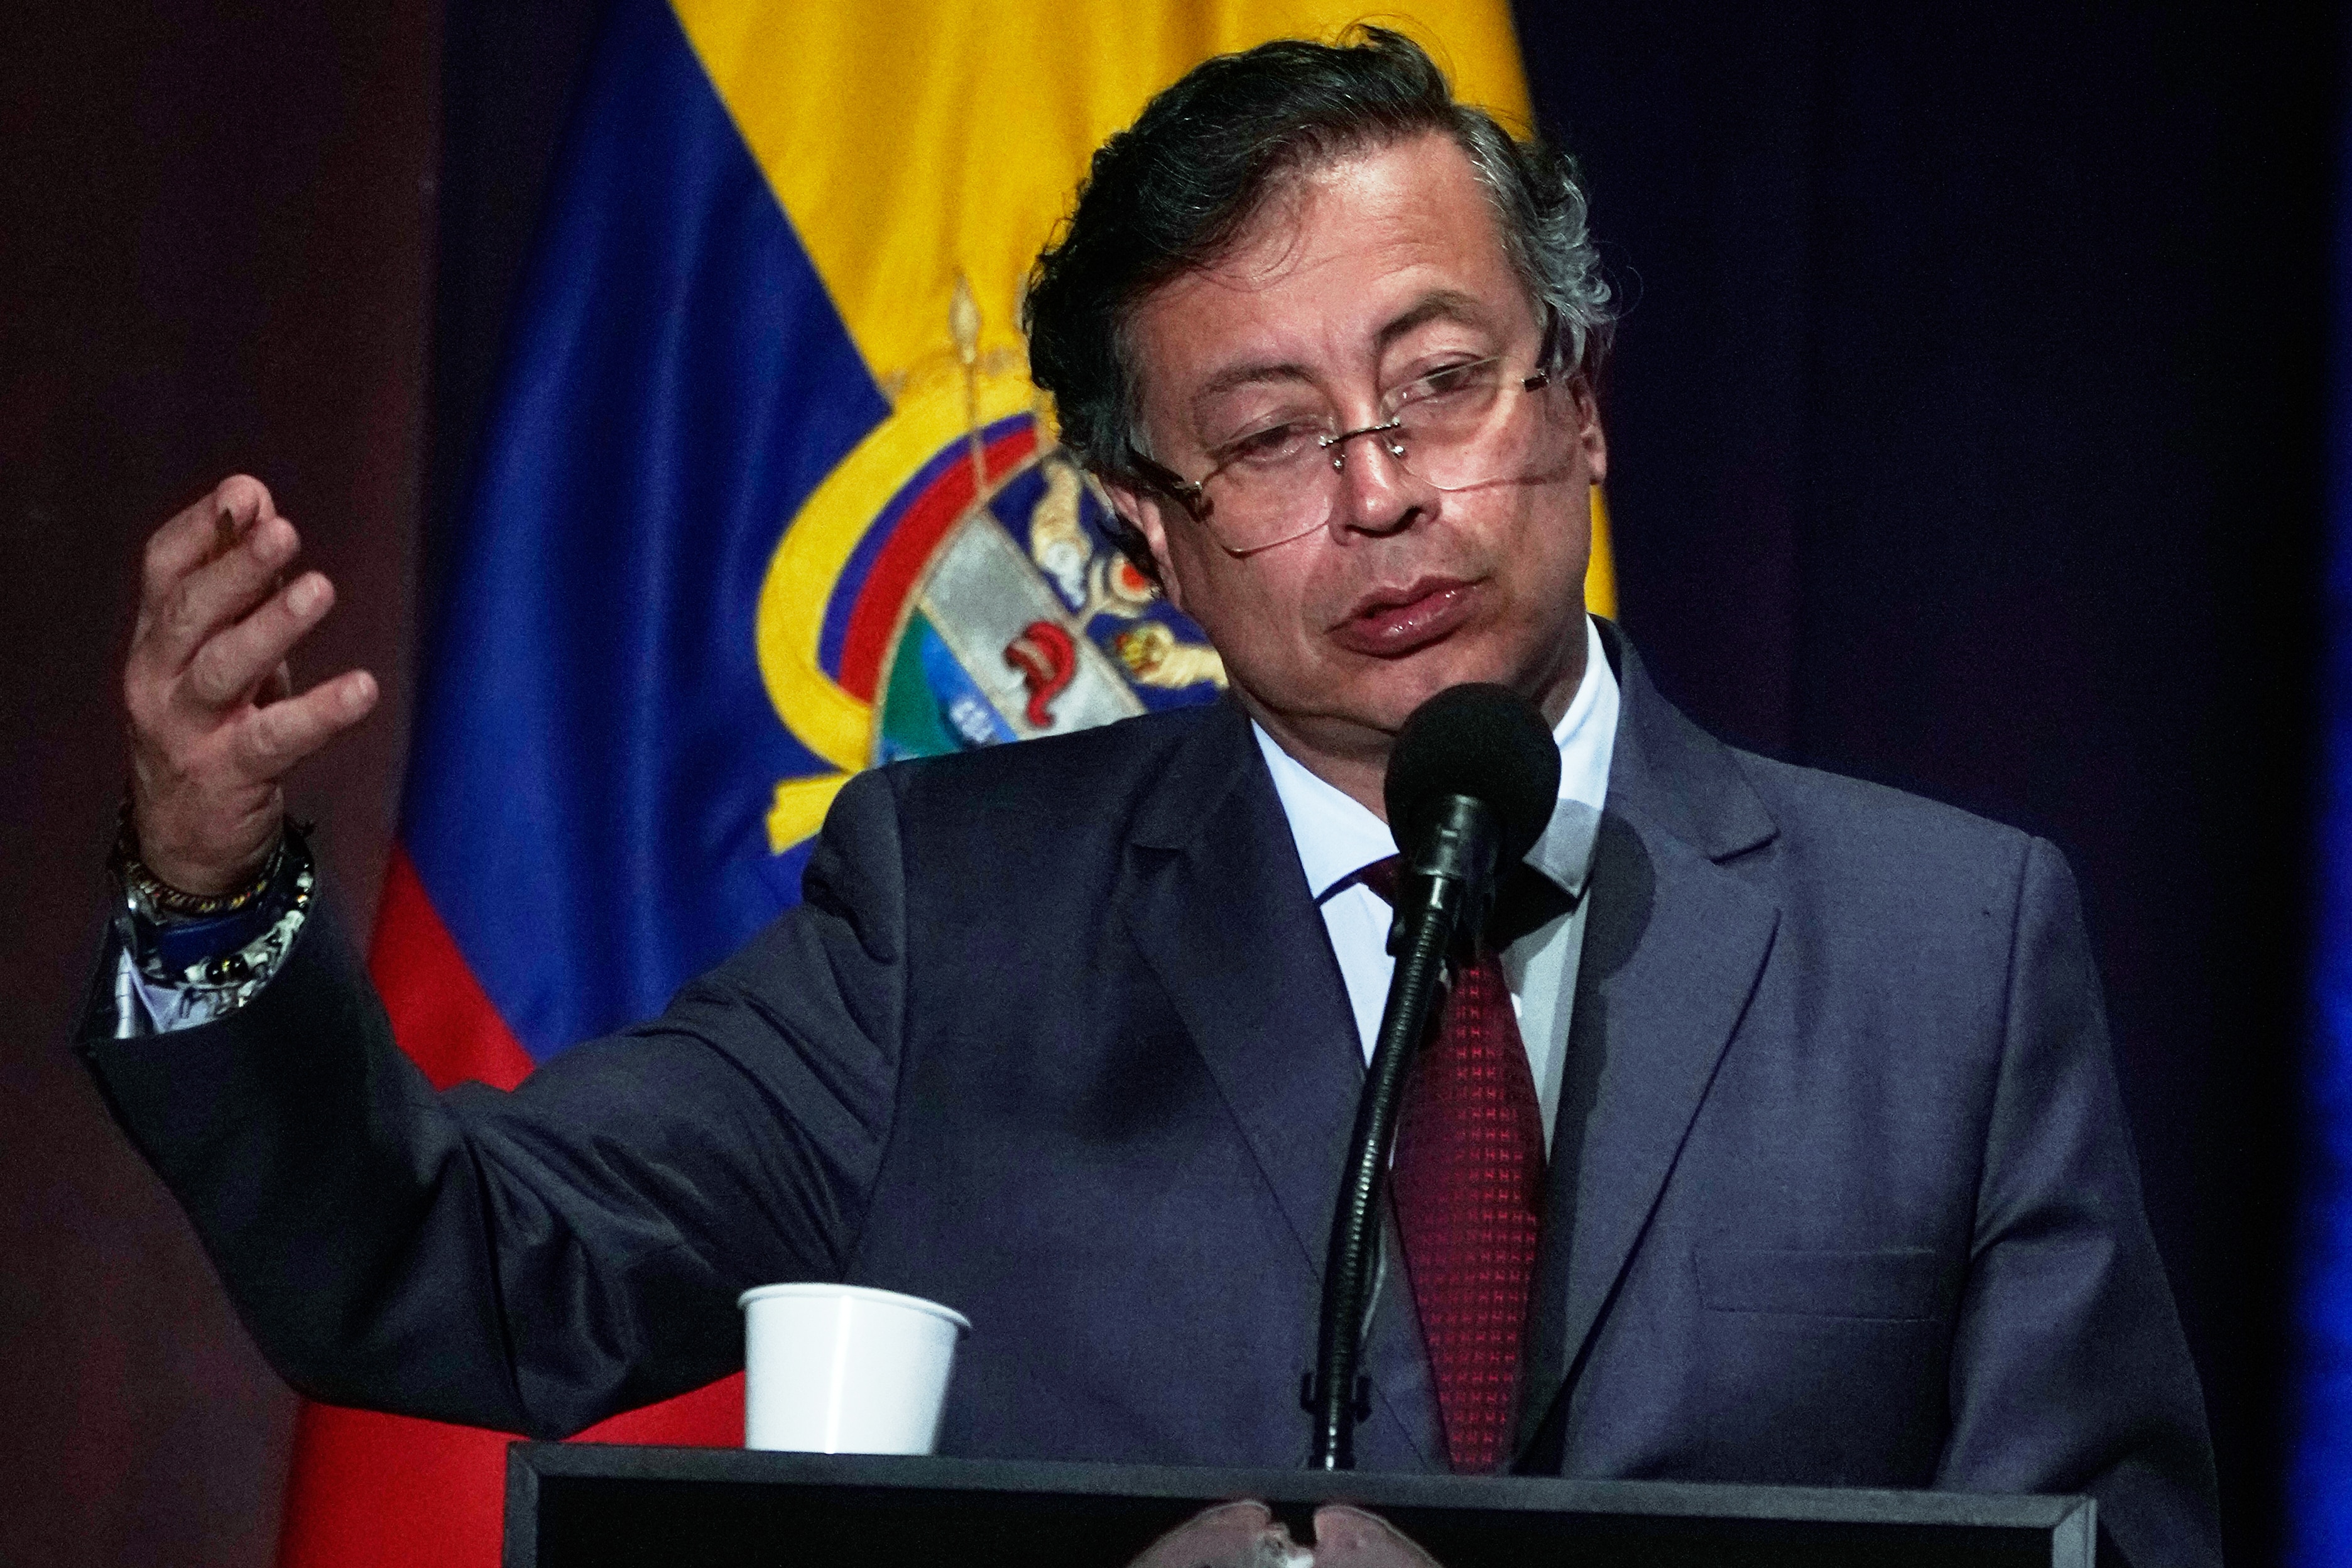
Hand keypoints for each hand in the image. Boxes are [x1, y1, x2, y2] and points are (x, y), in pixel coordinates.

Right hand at [123, 475, 378, 894]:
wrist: (185, 836)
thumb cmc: (214, 722)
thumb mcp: (220, 649)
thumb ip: (238, 583)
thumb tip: (258, 500)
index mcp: (155, 636)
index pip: (163, 568)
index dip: (202, 528)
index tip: (247, 492)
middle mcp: (157, 676)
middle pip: (191, 612)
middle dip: (236, 568)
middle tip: (284, 531)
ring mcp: (186, 728)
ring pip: (225, 669)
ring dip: (273, 626)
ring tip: (319, 589)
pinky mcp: (227, 774)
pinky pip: (275, 738)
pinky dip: (320, 713)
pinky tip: (362, 689)